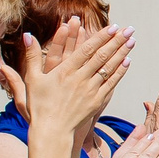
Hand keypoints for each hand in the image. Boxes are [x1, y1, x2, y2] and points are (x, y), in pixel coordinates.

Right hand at [19, 22, 134, 142]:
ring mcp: (90, 90)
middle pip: (102, 56)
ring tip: (131, 41)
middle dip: (116, 41)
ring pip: (109, 68)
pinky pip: (111, 83)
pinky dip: (119, 72)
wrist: (52, 130)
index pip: (87, 49)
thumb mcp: (32, 79)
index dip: (101, 37)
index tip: (113, 27)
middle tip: (129, 30)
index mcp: (64, 71)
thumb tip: (27, 36)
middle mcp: (80, 79)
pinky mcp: (96, 101)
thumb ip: (32, 56)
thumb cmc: (39, 104)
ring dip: (121, 53)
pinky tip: (127, 62)